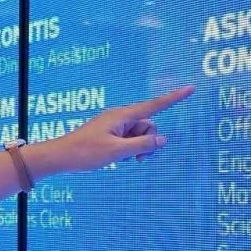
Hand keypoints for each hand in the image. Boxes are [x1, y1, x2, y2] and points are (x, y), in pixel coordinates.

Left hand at [30, 85, 194, 176]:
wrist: (61, 156)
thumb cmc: (86, 152)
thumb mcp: (117, 151)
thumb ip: (142, 145)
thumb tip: (162, 140)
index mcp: (122, 116)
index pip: (154, 106)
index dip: (174, 98)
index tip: (190, 89)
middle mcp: (120, 117)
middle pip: (148, 125)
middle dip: (149, 142)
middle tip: (138, 159)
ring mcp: (115, 125)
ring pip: (139, 134)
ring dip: (139, 148)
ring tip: (128, 160)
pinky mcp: (110, 133)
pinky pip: (129, 138)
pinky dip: (131, 148)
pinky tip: (122, 158)